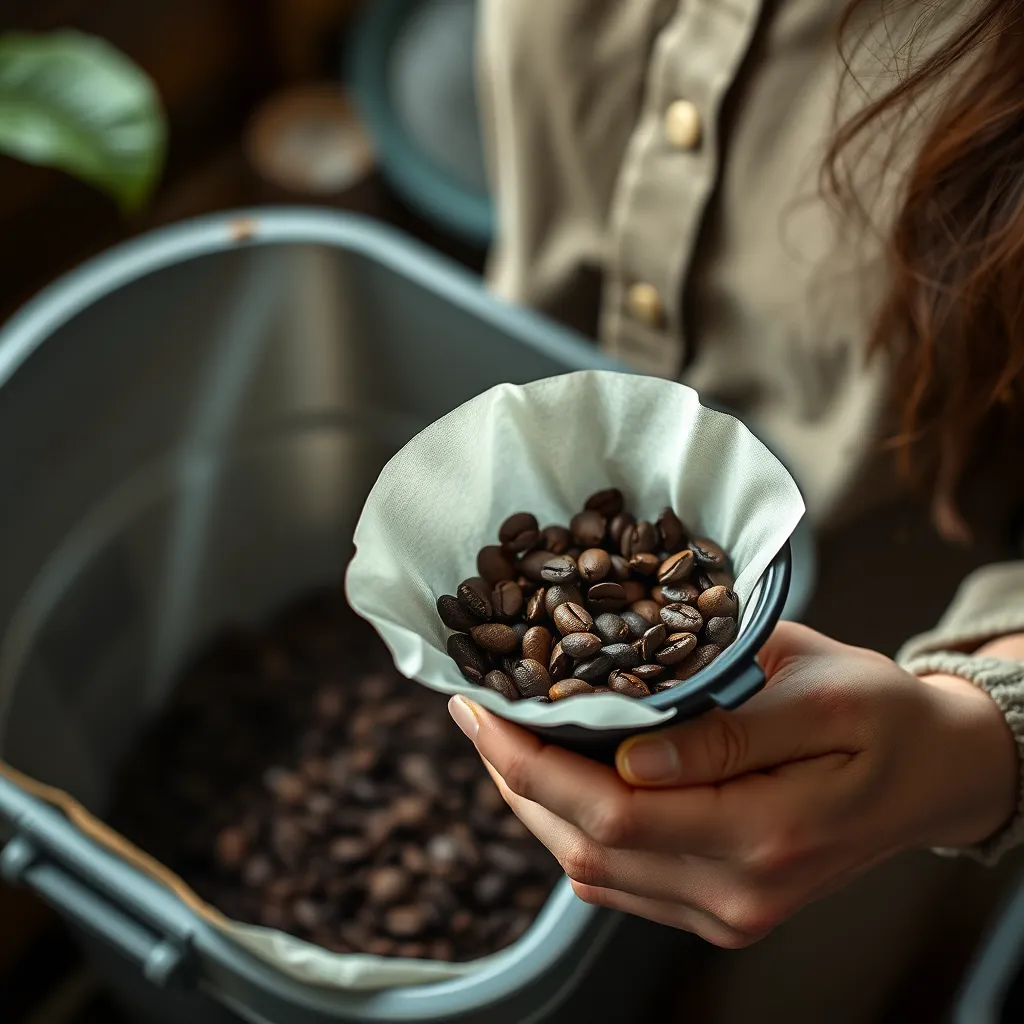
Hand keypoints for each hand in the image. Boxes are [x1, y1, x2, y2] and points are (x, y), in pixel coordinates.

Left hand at [448, 622, 1016, 947]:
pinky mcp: (721, 907)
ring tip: (497, 738)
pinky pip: (620, 880)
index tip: (482, 707)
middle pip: (587, 848)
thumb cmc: (882, 714)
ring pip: (593, 871)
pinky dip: (571, 830)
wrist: (935, 772)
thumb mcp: (820, 695)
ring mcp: (728, 910)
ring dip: (532, 805)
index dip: (530, 762)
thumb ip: (727, 731)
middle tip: (471, 712)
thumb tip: (628, 757)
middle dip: (512, 777)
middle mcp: (740, 892)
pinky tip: (550, 778)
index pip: (612, 813)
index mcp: (769, 833)